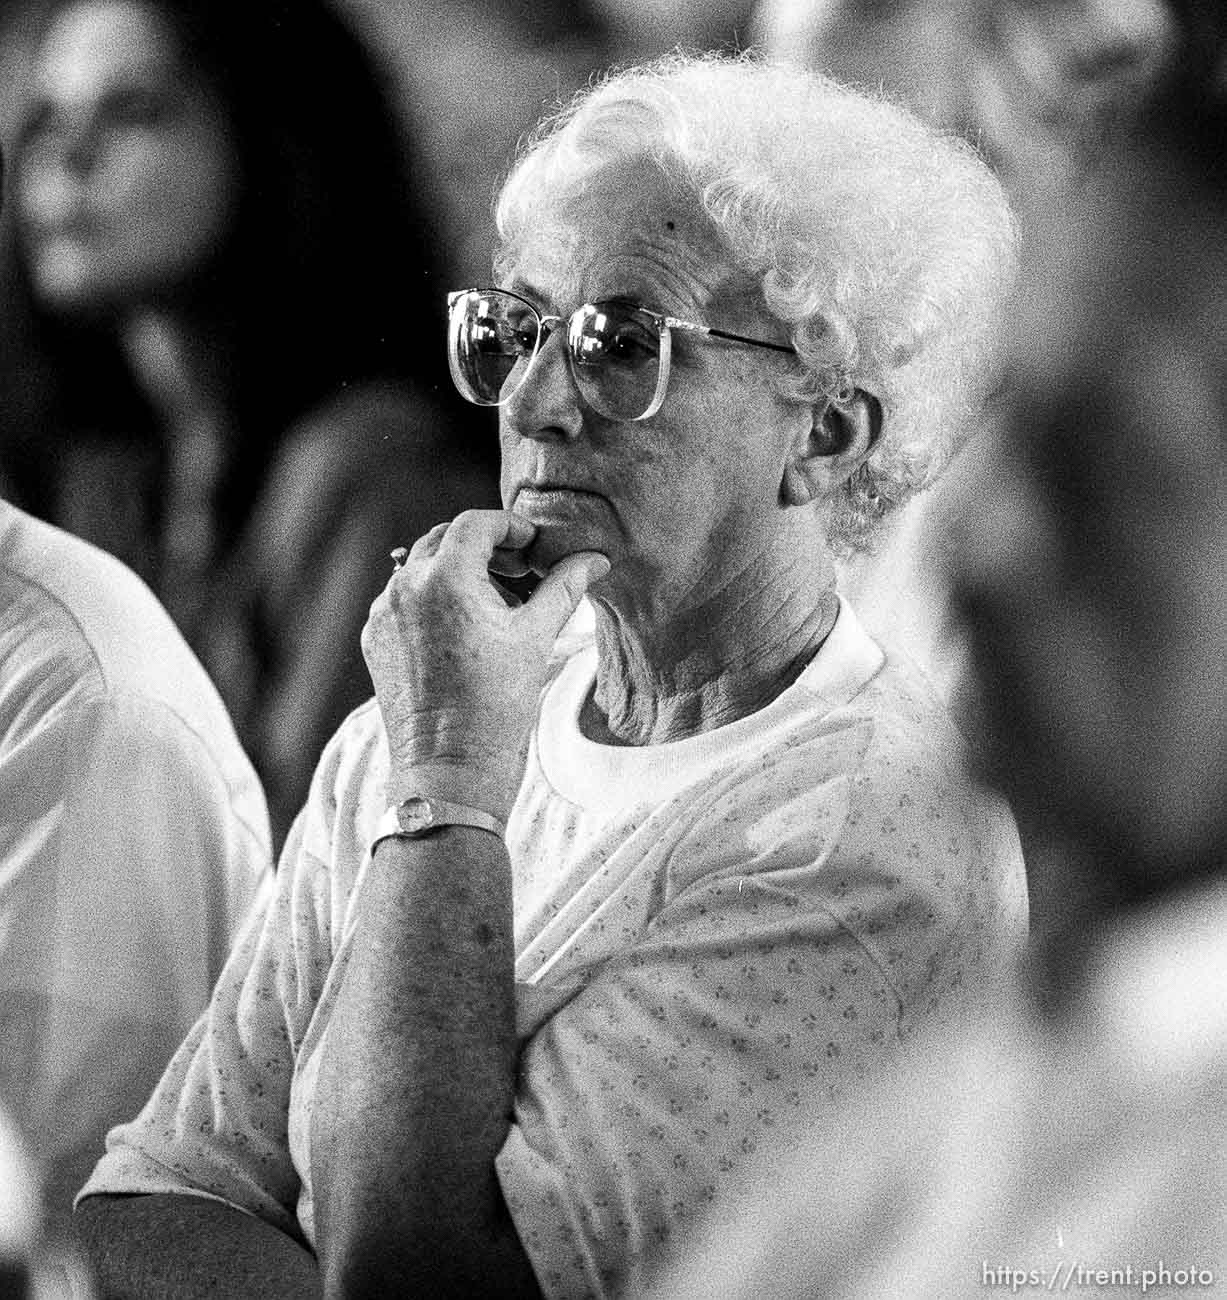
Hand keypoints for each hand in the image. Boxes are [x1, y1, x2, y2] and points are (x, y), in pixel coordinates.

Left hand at [362, 510, 608, 816]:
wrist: (449, 769)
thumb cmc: (496, 707)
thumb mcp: (536, 638)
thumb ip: (564, 589)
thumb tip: (594, 559)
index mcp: (444, 579)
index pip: (475, 524)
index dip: (509, 527)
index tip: (532, 546)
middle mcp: (404, 589)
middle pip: (444, 540)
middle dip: (484, 548)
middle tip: (519, 572)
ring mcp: (383, 615)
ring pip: (422, 570)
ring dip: (458, 573)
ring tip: (495, 606)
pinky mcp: (375, 641)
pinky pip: (404, 602)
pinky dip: (434, 602)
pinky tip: (464, 632)